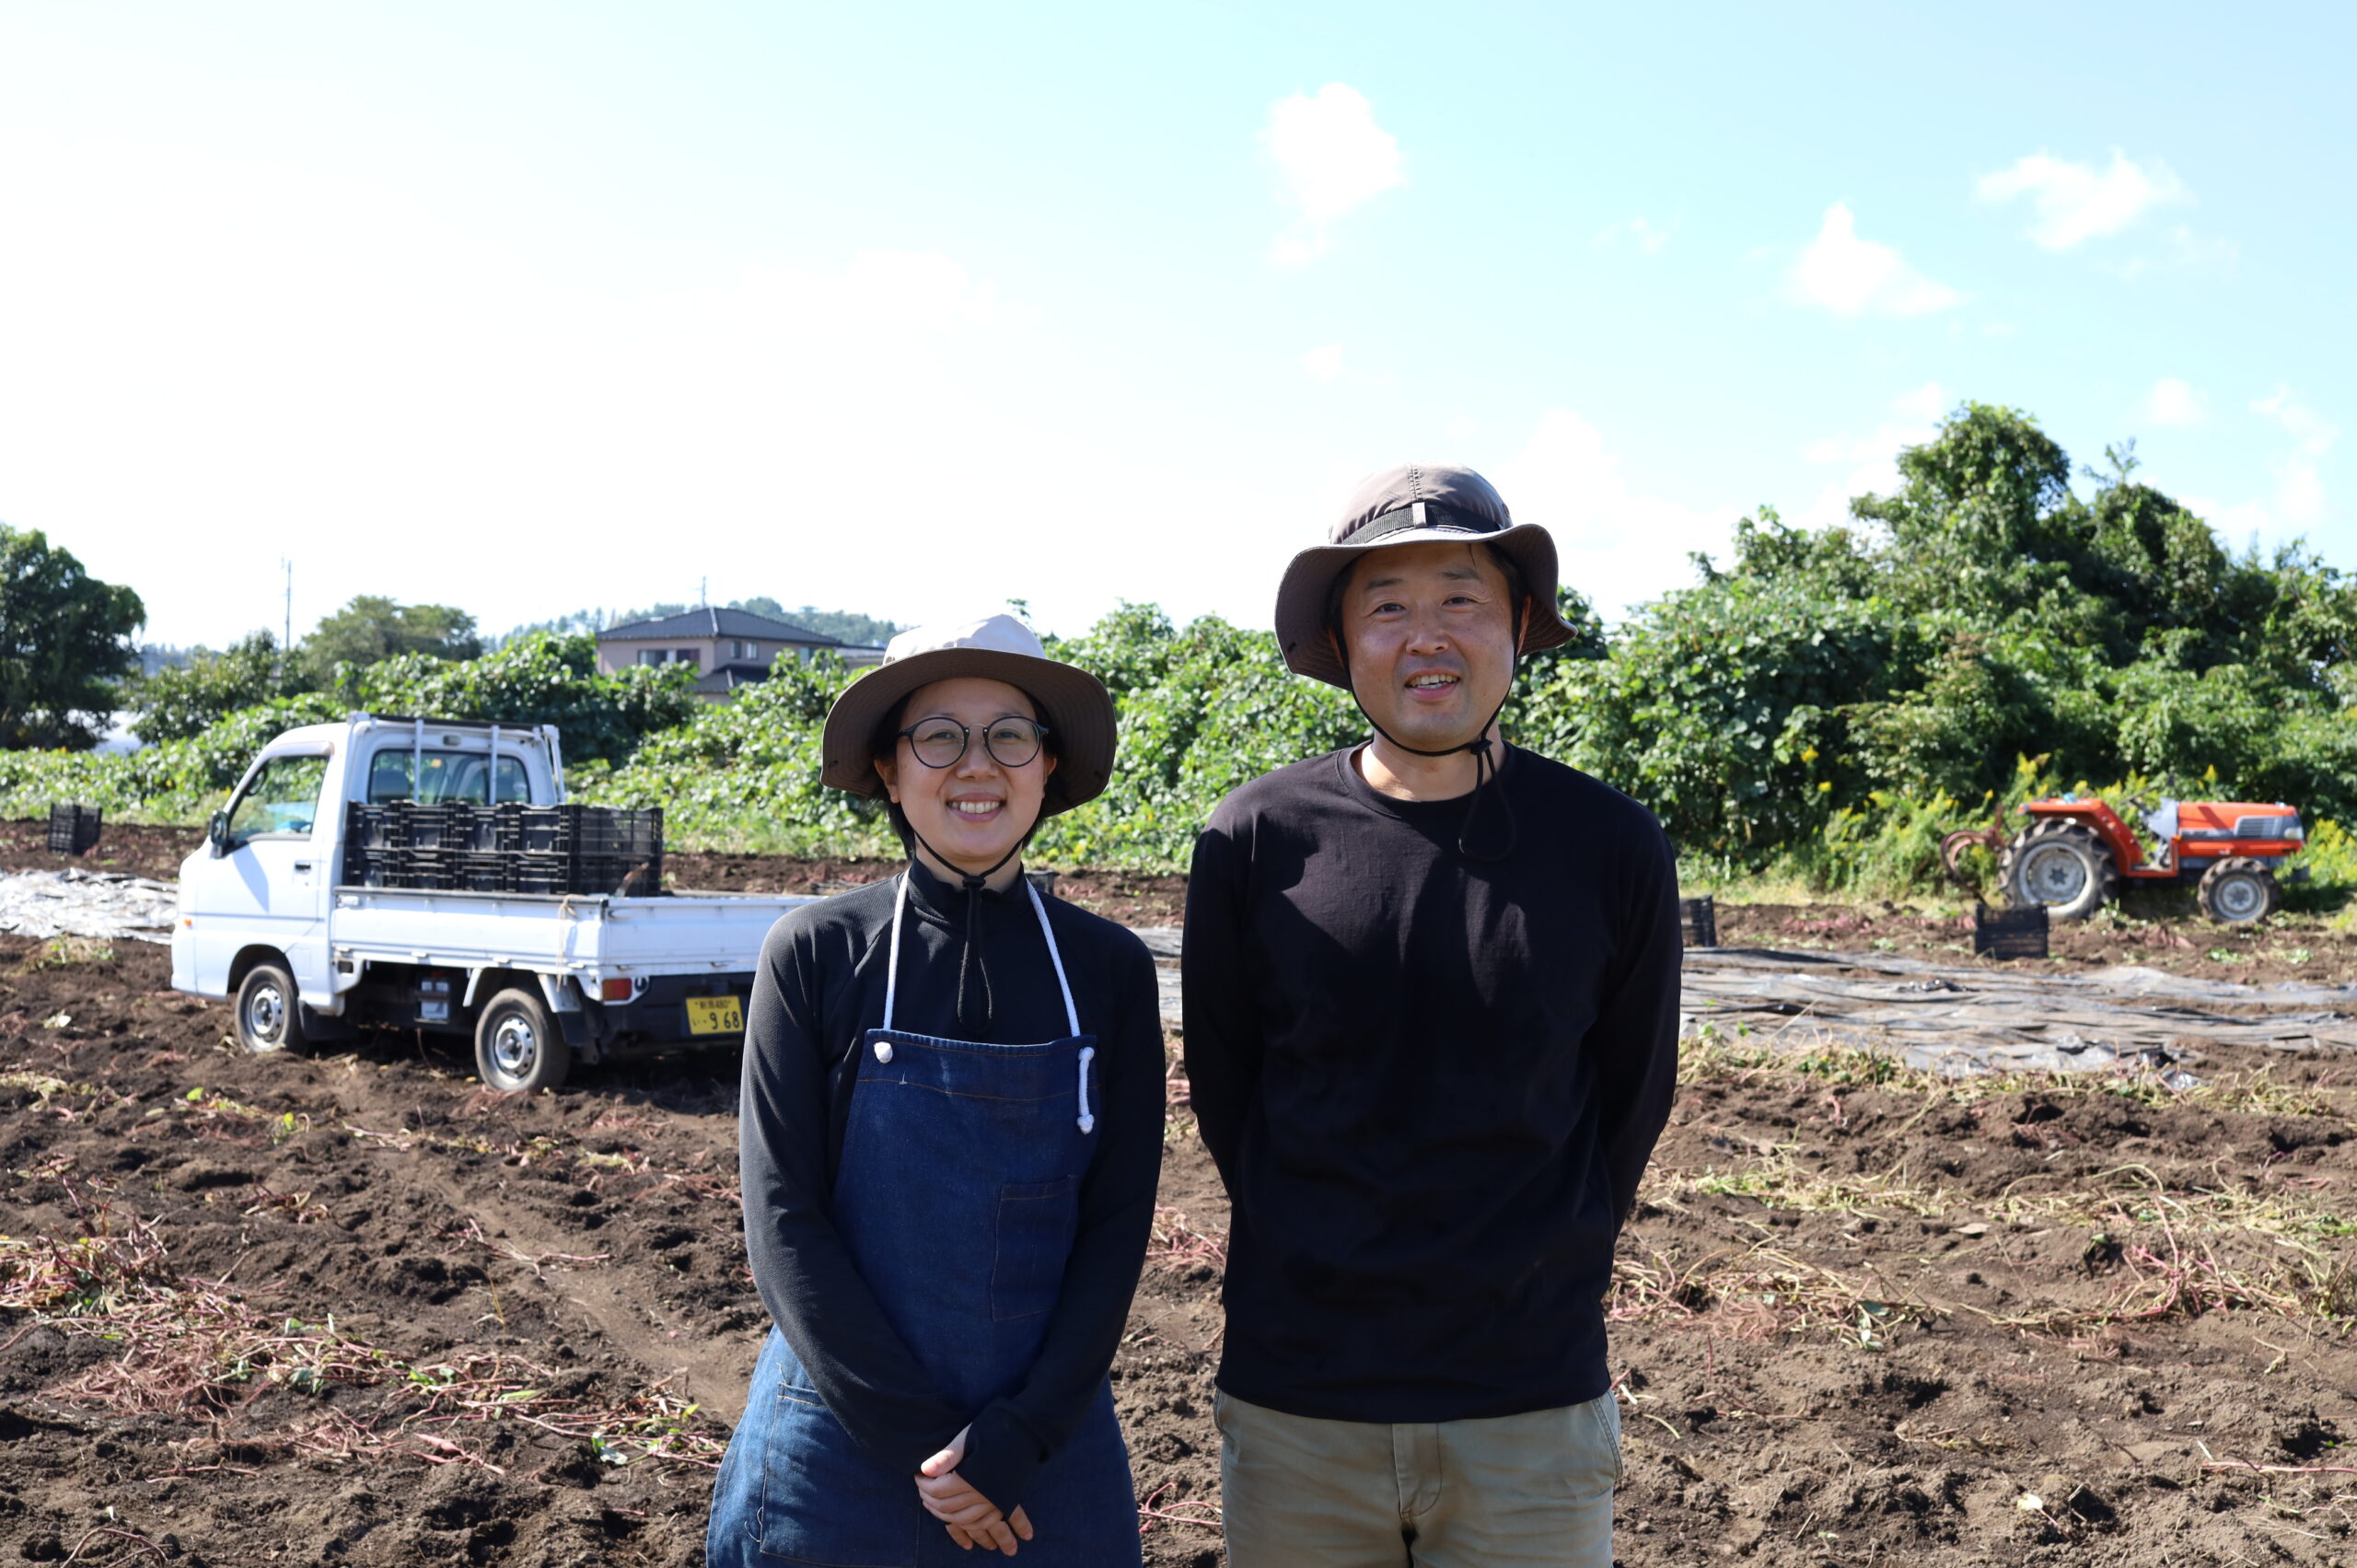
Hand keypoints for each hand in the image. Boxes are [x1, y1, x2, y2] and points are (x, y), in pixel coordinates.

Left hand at [917, 1426, 1035, 1554]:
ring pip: (963, 1520)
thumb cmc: (994, 1428)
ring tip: (934, 1506)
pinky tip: (959, 1520)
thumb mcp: (967, 1436)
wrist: (1027, 1430)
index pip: (938, 1490)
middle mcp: (983, 1494)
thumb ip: (947, 1456)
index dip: (923, 1485)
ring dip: (945, 1516)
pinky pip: (983, 1523)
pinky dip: (968, 1525)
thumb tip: (924, 1470)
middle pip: (947, 1507)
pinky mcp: (1005, 1502)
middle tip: (922, 1490)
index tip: (918, 1475)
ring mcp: (995, 1501)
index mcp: (970, 1477)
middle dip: (929, 1500)